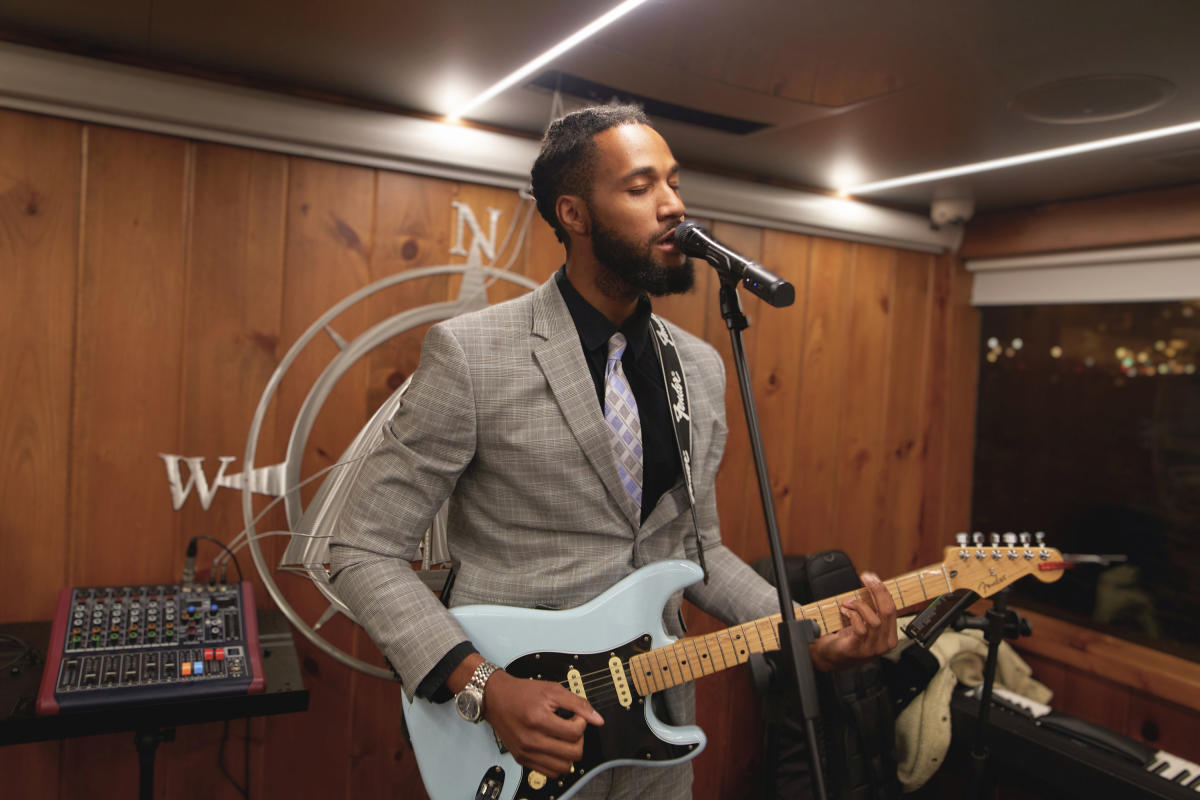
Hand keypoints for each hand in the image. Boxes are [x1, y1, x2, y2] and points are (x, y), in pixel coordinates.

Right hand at [483, 670, 603, 777]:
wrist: (495, 698)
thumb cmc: (522, 693)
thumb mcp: (552, 690)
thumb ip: (578, 704)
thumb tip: (597, 719)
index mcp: (538, 720)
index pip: (574, 733)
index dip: (582, 722)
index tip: (576, 716)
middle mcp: (531, 740)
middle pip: (572, 754)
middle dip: (579, 740)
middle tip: (572, 727)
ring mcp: (526, 752)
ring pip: (563, 768)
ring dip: (570, 754)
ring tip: (564, 738)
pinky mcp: (522, 759)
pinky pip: (549, 772)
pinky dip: (558, 763)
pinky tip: (555, 747)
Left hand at [809, 572, 897, 670]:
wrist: (831, 656)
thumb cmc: (849, 638)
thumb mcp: (865, 624)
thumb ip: (872, 610)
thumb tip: (871, 585)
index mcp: (889, 636)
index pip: (892, 609)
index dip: (882, 591)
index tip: (872, 577)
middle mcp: (884, 643)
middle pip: (887, 612)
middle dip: (877, 591)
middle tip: (866, 578)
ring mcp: (872, 648)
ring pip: (874, 620)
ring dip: (860, 606)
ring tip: (849, 603)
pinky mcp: (857, 649)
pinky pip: (860, 628)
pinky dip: (853, 616)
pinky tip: (845, 612)